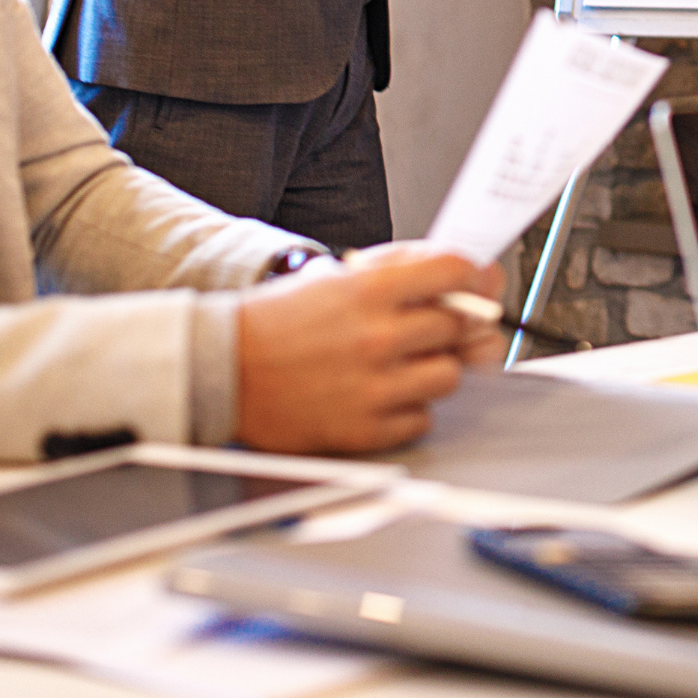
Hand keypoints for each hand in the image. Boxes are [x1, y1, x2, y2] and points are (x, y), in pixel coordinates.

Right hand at [235, 246, 500, 452]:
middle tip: (420, 329)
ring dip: (432, 368)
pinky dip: (409, 409)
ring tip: (398, 363)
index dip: (472, 278)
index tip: (473, 286)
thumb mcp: (342, 274)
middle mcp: (376, 337)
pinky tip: (380, 393)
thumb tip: (471, 273)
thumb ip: (407, 267)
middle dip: (447, 326)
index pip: (457, 272)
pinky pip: (422, 419)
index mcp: (371, 290)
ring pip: (449, 376)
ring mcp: (372, 387)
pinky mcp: (363, 431)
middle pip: (459, 327)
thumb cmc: (283, 319)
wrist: (224, 369)